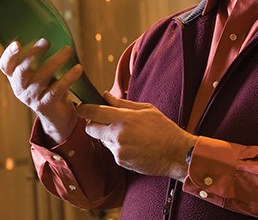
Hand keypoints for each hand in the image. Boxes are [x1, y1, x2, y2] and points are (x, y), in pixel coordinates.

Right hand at [0, 38, 80, 142]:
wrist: (56, 115)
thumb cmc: (48, 86)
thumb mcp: (40, 72)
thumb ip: (40, 57)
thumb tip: (53, 30)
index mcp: (15, 77)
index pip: (5, 65)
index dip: (9, 55)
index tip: (16, 43)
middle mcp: (20, 88)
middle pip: (23, 70)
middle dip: (33, 54)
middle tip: (46, 41)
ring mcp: (32, 98)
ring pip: (41, 78)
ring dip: (55, 62)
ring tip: (68, 50)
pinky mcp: (46, 105)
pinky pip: (57, 90)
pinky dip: (68, 78)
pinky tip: (78, 68)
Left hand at [78, 92, 196, 181]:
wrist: (176, 154)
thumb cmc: (164, 129)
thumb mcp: (146, 109)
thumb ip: (122, 103)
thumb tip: (105, 95)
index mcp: (124, 119)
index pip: (93, 112)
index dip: (83, 109)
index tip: (81, 107)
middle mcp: (117, 135)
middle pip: (90, 129)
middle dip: (93, 123)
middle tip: (105, 119)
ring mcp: (118, 150)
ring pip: (102, 140)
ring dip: (108, 135)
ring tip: (129, 133)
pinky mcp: (121, 161)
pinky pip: (112, 150)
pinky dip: (118, 146)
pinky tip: (134, 144)